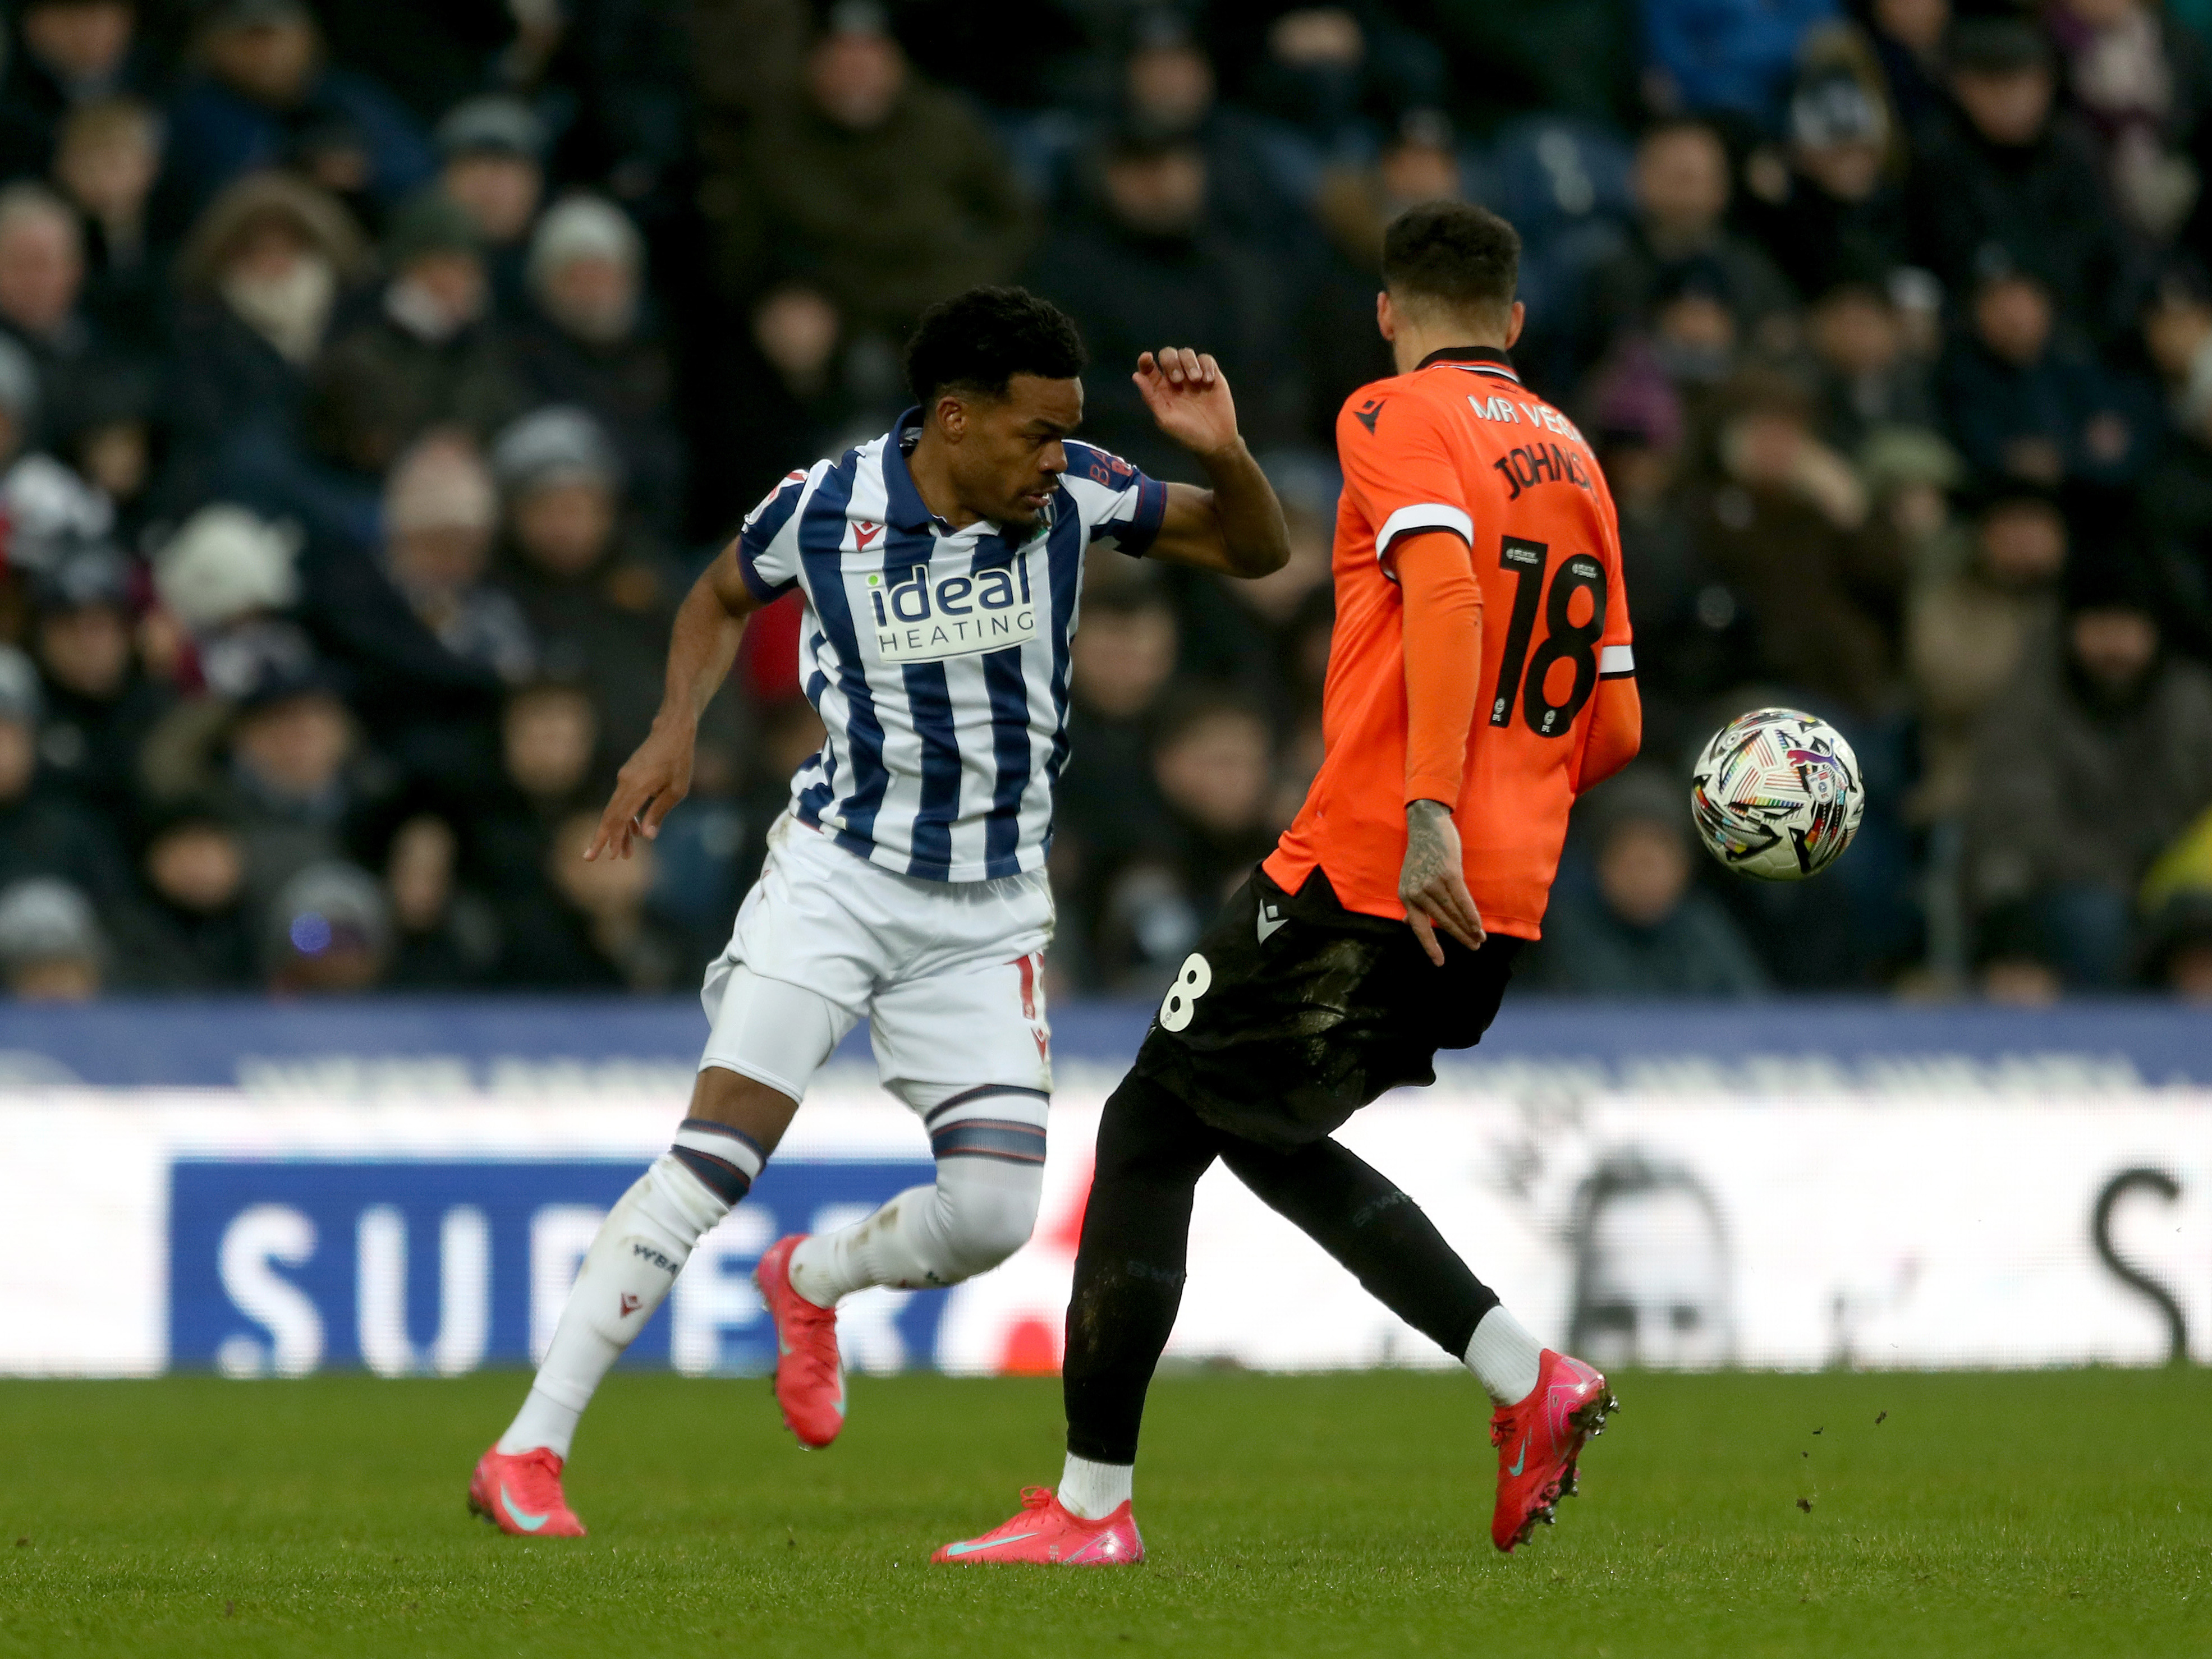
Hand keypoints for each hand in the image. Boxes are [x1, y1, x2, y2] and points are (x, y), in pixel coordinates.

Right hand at [586, 718, 694, 861]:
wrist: (672, 730)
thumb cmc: (679, 759)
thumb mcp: (677, 789)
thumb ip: (660, 812)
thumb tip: (646, 836)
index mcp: (636, 787)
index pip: (619, 817)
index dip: (614, 838)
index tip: (611, 855)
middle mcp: (625, 782)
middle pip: (609, 815)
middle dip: (602, 838)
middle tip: (590, 858)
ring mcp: (624, 778)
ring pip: (616, 809)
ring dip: (619, 830)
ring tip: (625, 852)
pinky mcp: (628, 775)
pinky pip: (622, 800)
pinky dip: (626, 816)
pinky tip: (634, 830)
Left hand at [1134, 348, 1240, 457]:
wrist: (1215, 440)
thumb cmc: (1187, 433)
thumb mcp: (1165, 418)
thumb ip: (1151, 397)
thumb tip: (1135, 375)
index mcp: (1160, 388)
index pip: (1149, 368)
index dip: (1145, 361)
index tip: (1147, 358)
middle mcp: (1175, 378)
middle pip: (1168, 354)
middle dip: (1171, 362)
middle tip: (1178, 379)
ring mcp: (1193, 375)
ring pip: (1186, 353)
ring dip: (1189, 363)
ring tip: (1196, 379)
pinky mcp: (1211, 375)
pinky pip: (1206, 359)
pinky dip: (1206, 365)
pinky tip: (1207, 381)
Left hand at [1400, 799, 1484, 964]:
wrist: (1426, 826)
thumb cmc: (1420, 854)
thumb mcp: (1409, 880)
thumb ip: (1411, 902)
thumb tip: (1408, 924)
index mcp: (1406, 896)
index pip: (1420, 928)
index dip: (1430, 946)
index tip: (1440, 963)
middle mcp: (1417, 893)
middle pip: (1442, 921)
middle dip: (1459, 937)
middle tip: (1474, 948)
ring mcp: (1432, 883)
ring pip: (1454, 912)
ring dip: (1469, 928)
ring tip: (1479, 939)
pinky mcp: (1448, 874)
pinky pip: (1463, 900)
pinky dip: (1472, 914)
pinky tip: (1478, 926)